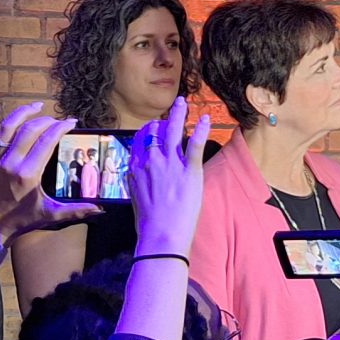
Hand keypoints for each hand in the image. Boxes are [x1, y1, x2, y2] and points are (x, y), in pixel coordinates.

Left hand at [0, 103, 97, 241]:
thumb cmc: (21, 220)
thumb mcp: (51, 215)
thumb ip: (76, 210)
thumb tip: (100, 208)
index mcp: (28, 173)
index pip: (47, 140)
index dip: (61, 127)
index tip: (71, 123)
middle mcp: (11, 161)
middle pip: (29, 129)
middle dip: (47, 120)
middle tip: (59, 121)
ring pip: (8, 126)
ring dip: (23, 112)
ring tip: (37, 105)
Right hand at [126, 98, 213, 258]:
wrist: (161, 236)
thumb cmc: (148, 225)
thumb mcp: (135, 199)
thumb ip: (137, 183)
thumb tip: (137, 177)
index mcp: (136, 169)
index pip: (139, 142)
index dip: (147, 132)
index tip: (153, 127)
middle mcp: (151, 161)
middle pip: (154, 132)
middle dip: (162, 120)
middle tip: (172, 111)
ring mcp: (170, 164)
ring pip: (172, 131)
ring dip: (178, 114)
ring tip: (182, 103)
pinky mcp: (190, 171)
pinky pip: (195, 144)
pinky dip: (200, 129)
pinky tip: (204, 119)